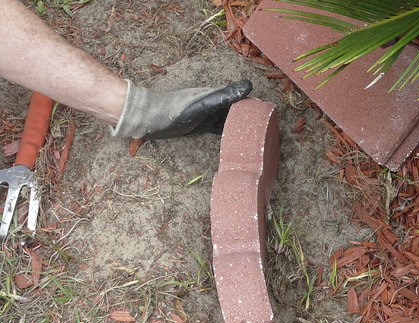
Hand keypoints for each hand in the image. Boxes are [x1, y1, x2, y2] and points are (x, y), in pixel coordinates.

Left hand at [111, 80, 252, 138]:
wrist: (149, 119)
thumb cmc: (175, 111)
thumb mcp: (203, 104)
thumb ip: (224, 96)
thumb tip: (248, 86)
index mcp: (216, 95)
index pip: (241, 97)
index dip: (255, 104)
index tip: (269, 115)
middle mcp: (214, 103)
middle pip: (237, 109)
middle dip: (250, 116)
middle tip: (265, 129)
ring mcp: (207, 114)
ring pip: (229, 119)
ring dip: (240, 125)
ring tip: (253, 136)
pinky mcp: (200, 124)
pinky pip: (219, 128)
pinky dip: (228, 132)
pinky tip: (234, 139)